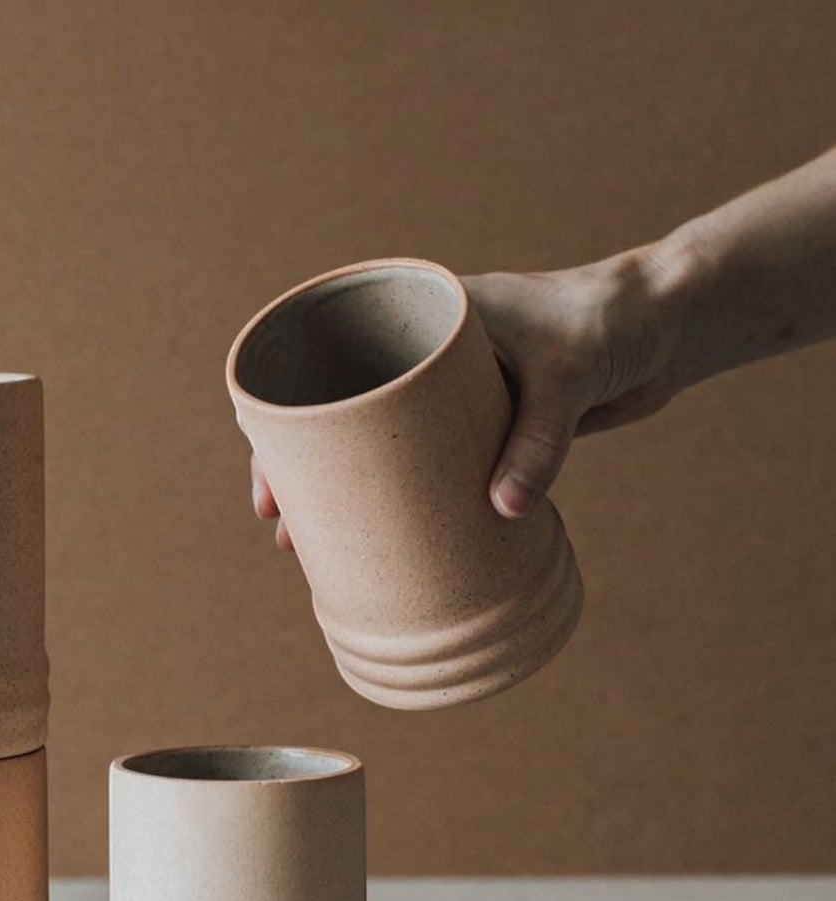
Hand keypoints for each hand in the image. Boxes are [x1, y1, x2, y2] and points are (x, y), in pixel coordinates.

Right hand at [247, 247, 684, 542]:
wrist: (670, 320)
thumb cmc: (614, 320)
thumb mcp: (570, 374)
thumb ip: (539, 439)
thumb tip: (501, 511)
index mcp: (424, 316)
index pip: (329, 361)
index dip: (287, 418)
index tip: (270, 474)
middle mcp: (423, 355)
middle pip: (339, 412)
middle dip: (303, 468)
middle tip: (281, 528)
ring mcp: (448, 395)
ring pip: (377, 445)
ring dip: (345, 490)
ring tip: (314, 544)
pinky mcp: (482, 428)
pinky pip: (425, 466)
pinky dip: (399, 499)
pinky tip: (381, 537)